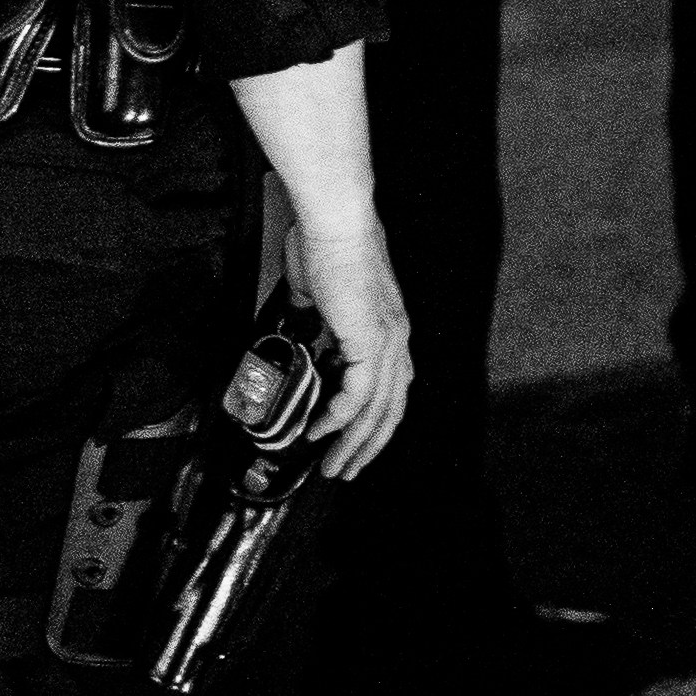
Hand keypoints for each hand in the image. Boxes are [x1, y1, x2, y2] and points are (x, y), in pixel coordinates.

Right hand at [284, 203, 411, 476]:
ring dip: (352, 444)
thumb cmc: (323, 246)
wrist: (333, 224)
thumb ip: (314, 321)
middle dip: (365, 448)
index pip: (390, 392)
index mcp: (390, 331)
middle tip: (342, 470)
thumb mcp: (317, 295)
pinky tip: (319, 430)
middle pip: (389, 412)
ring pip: (376, 412)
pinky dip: (338, 418)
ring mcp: (387, 344)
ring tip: (331, 465)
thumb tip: (299, 335)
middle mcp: (397, 342)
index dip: (373, 424)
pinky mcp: (370, 342)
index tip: (349, 444)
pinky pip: (357, 395)